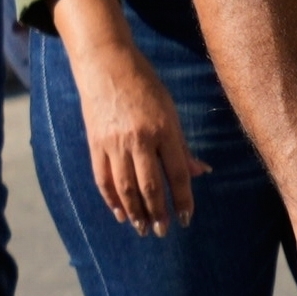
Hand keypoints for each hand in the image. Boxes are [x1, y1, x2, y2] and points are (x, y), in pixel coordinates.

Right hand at [54, 0, 202, 234]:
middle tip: (162, 232)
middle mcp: (139, 139)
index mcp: (163, 129)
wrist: (105, 63)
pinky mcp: (95, 143)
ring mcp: (114, 142)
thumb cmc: (145, 85)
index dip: (183, 200)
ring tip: (142, 228)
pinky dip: (111, 199)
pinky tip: (120, 213)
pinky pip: (103, 178)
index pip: (177, 173)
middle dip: (158, 213)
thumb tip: (201, 172)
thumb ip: (182, 145)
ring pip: (125, 187)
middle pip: (150, 186)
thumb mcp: (170, 111)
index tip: (186, 218)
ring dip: (135, 212)